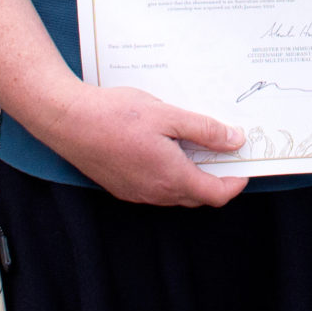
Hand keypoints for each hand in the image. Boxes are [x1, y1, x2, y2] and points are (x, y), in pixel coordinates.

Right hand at [40, 84, 249, 207]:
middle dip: (217, 177)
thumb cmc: (115, 115)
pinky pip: (156, 187)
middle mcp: (155, 193)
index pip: (216, 195)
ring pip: (176, 192)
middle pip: (197, 195)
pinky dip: (171, 173)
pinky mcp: (122, 186)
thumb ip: (204, 130)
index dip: (235, 182)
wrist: (66, 120)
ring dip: (192, 175)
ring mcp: (136, 192)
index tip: (245, 164)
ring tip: (199, 144)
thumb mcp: (168, 115)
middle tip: (226, 150)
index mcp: (171, 178)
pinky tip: (168, 146)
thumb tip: (235, 140)